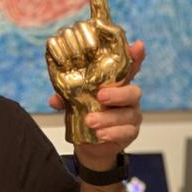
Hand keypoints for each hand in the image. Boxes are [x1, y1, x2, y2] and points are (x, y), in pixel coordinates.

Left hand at [49, 39, 143, 167]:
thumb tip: (55, 99)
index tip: (136, 46)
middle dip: (117, 94)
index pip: (130, 68)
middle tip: (100, 96)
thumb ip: (66, 98)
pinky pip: (126, 132)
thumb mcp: (74, 104)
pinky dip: (112, 133)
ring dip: (107, 117)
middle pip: (133, 91)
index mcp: (117, 84)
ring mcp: (131, 115)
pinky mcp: (130, 132)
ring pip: (127, 114)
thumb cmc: (86, 115)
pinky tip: (100, 134)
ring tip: (90, 121)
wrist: (90, 145)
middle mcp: (128, 98)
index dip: (135, 57)